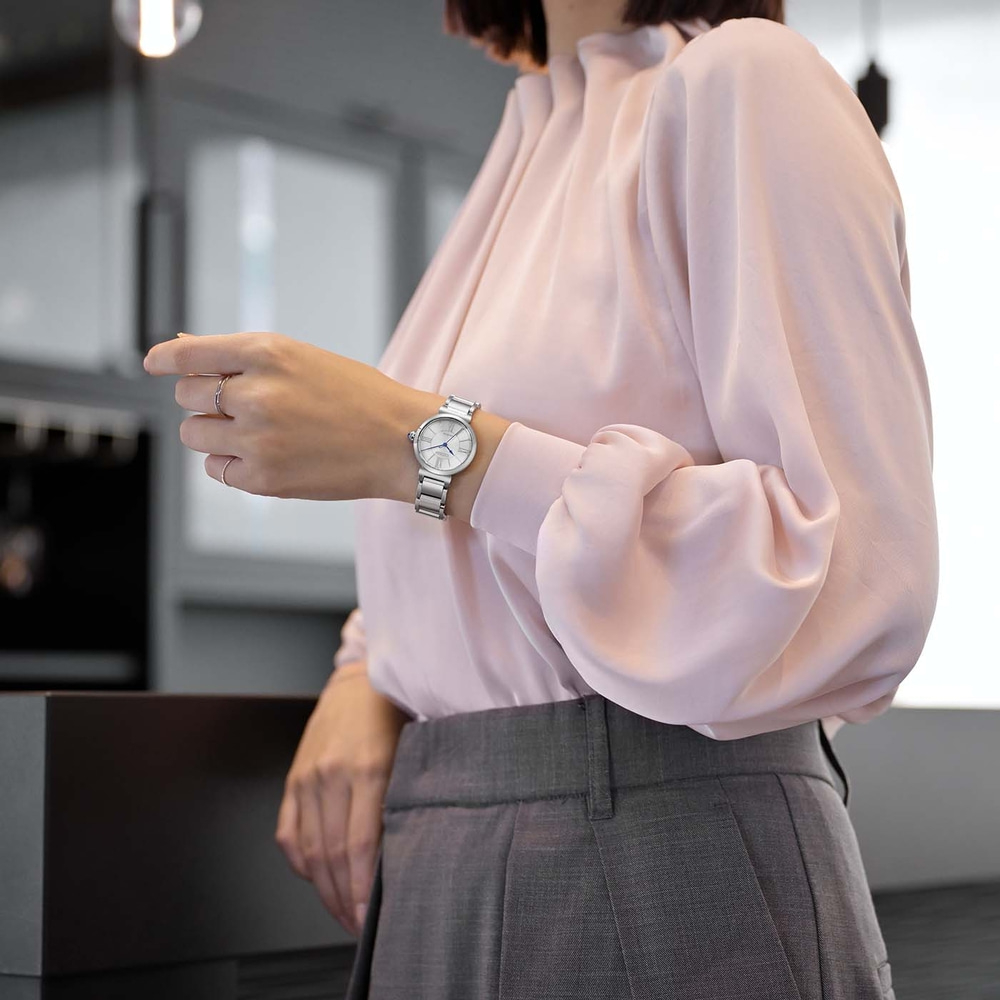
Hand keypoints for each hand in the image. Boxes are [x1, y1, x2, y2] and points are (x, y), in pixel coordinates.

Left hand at [142, 331, 434, 500]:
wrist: (403, 442)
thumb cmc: (359, 396)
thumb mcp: (302, 358)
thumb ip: (242, 357)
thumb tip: (179, 348)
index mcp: (267, 353)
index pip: (189, 353)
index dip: (165, 359)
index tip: (155, 363)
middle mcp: (256, 394)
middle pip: (187, 395)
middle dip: (205, 399)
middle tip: (240, 406)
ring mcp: (257, 439)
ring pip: (193, 434)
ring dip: (213, 432)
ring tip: (253, 433)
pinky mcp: (263, 479)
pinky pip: (216, 469)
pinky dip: (230, 463)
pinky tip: (265, 456)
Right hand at [275, 661, 409, 935]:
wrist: (360, 680)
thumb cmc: (397, 714)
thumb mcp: (415, 751)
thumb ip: (408, 798)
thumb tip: (409, 855)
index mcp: (368, 767)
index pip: (360, 845)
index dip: (363, 890)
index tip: (369, 921)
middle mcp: (331, 774)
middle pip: (332, 855)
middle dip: (344, 900)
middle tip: (358, 928)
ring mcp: (307, 777)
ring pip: (309, 850)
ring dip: (324, 890)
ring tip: (342, 913)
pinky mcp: (292, 779)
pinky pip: (288, 834)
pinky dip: (301, 863)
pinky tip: (318, 879)